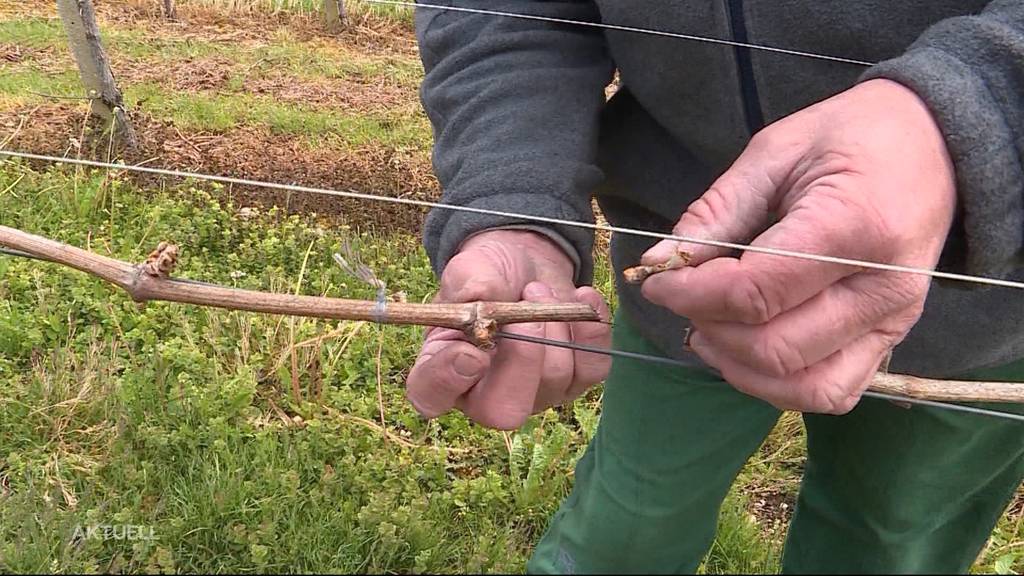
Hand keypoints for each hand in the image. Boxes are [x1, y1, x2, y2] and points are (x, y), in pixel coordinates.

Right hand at [406, 230, 611, 428]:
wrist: (526, 266)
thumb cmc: (488, 273)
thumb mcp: (469, 268)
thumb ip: (468, 284)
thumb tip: (482, 300)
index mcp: (440, 368)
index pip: (431, 396)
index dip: (448, 380)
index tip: (469, 350)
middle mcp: (484, 394)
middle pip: (505, 411)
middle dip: (523, 359)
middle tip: (525, 312)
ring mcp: (533, 395)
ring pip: (555, 380)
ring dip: (553, 325)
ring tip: (537, 290)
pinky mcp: (573, 381)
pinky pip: (593, 369)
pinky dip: (591, 330)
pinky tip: (580, 297)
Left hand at [641, 79, 956, 413]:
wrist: (931, 144)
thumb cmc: (849, 138)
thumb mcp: (773, 153)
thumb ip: (715, 213)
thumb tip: (657, 264)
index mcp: (855, 227)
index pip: (756, 292)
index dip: (692, 294)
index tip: (657, 281)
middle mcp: (883, 288)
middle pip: (773, 346)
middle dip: (709, 327)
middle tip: (682, 297)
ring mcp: (894, 322)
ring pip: (801, 385)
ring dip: (737, 366)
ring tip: (708, 328)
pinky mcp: (891, 341)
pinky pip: (831, 392)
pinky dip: (778, 385)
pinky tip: (746, 351)